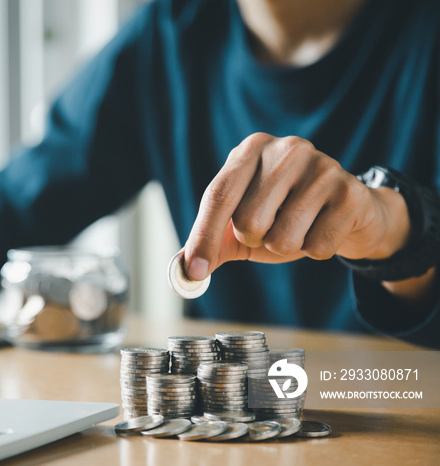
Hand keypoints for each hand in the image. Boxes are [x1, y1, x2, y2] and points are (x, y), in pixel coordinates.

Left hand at [183, 133, 410, 279]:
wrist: (349, 213)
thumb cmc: (286, 217)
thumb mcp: (243, 226)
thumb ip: (214, 243)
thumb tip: (185, 269)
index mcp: (251, 150)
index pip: (217, 195)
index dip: (204, 236)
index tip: (195, 270)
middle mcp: (286, 149)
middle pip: (248, 221)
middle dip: (256, 239)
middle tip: (272, 227)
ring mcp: (322, 166)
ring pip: (282, 239)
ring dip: (286, 247)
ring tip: (300, 228)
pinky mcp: (350, 191)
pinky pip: (317, 247)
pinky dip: (316, 250)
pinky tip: (324, 229)